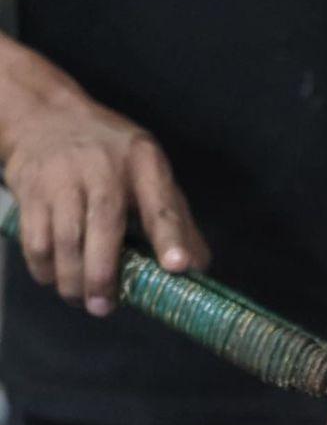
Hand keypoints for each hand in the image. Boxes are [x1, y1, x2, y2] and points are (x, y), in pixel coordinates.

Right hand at [5, 96, 209, 315]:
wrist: (47, 117)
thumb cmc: (112, 157)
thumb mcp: (151, 175)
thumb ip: (178, 222)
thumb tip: (199, 269)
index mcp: (144, 164)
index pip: (161, 205)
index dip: (170, 238)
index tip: (176, 267)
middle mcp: (102, 166)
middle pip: (104, 227)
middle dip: (103, 275)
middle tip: (105, 307)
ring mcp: (62, 176)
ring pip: (64, 239)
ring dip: (72, 280)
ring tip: (83, 300)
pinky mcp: (31, 189)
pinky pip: (35, 239)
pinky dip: (44, 269)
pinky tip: (56, 278)